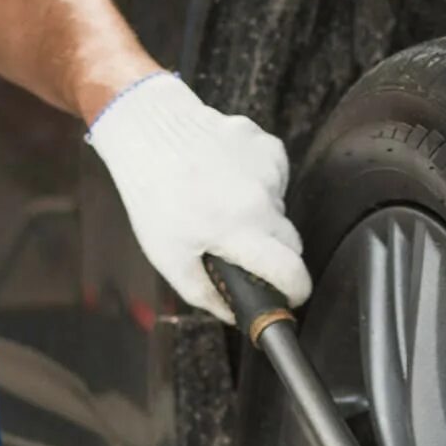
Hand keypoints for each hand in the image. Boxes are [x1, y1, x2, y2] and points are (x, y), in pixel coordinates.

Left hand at [86, 72, 307, 322]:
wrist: (149, 129)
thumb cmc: (153, 195)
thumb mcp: (168, 256)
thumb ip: (205, 293)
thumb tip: (234, 316)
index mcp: (239, 229)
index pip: (291, 271)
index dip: (295, 291)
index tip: (291, 297)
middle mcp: (261, 198)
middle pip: (290, 241)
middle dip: (273, 254)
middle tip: (241, 251)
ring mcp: (267, 168)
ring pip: (279, 208)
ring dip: (260, 215)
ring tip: (219, 204)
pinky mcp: (267, 145)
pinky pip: (273, 178)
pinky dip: (256, 184)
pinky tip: (226, 178)